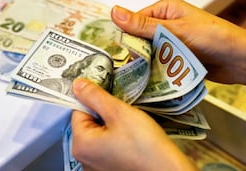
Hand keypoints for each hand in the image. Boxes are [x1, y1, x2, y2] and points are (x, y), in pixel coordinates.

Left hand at [71, 78, 197, 170]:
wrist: (167, 170)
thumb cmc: (144, 145)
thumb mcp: (119, 112)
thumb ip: (95, 96)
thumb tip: (78, 84)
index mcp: (80, 145)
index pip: (78, 111)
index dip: (96, 100)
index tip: (112, 97)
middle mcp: (83, 159)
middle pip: (89, 124)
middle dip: (105, 114)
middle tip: (124, 113)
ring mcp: (96, 168)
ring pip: (100, 136)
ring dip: (113, 127)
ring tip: (131, 128)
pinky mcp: (110, 170)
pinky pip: (108, 148)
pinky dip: (118, 141)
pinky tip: (133, 140)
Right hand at [111, 0, 245, 85]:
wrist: (239, 60)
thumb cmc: (213, 37)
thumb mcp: (175, 30)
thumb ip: (143, 25)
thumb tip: (115, 12)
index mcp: (165, 10)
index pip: (135, 21)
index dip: (126, 36)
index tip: (117, 52)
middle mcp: (167, 26)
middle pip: (141, 40)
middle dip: (137, 53)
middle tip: (128, 68)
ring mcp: (172, 43)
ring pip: (150, 54)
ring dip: (147, 64)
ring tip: (137, 77)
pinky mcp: (177, 59)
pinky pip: (160, 64)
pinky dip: (156, 72)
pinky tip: (150, 81)